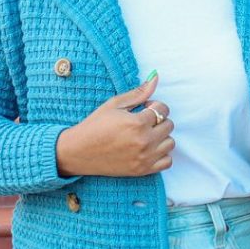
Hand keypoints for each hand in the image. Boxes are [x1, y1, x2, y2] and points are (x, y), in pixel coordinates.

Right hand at [56, 73, 174, 177]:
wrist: (79, 152)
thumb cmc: (95, 126)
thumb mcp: (114, 104)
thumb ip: (138, 93)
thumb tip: (155, 77)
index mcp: (137, 123)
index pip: (163, 109)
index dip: (155, 105)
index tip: (145, 108)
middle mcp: (144, 141)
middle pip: (169, 125)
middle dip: (159, 119)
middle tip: (144, 121)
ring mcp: (145, 157)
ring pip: (170, 143)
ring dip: (162, 136)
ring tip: (147, 134)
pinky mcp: (143, 170)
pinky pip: (167, 162)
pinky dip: (162, 154)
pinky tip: (150, 148)